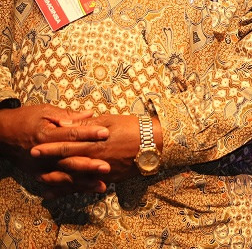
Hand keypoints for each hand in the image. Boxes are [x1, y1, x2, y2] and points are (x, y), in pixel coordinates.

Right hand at [0, 104, 110, 196]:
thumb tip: (90, 114)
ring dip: (83, 183)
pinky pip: (55, 184)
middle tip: (107, 167)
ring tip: (101, 186)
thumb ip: (68, 116)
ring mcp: (39, 167)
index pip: (70, 134)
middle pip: (68, 160)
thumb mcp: (45, 111)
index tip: (106, 133)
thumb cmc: (25, 119)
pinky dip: (70, 189)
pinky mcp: (37, 174)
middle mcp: (42, 154)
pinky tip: (84, 192)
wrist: (1, 134)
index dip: (88, 133)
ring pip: (64, 177)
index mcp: (45, 135)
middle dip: (88, 165)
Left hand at [31, 114, 162, 185]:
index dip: (50, 147)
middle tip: (34, 165)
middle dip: (49, 163)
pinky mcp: (109, 178)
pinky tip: (61, 191)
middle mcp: (95, 159)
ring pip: (75, 177)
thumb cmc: (133, 128)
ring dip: (57, 178)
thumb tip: (67, 124)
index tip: (35, 147)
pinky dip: (73, 188)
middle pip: (67, 162)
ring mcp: (102, 171)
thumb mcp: (110, 120)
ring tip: (43, 179)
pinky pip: (87, 185)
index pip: (67, 145)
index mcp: (95, 143)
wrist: (156, 143)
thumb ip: (87, 124)